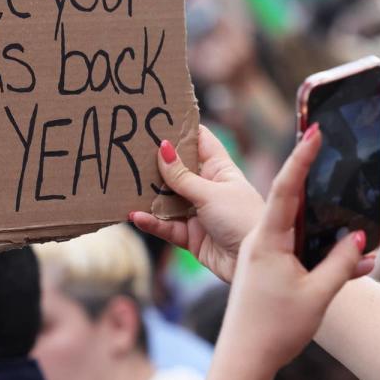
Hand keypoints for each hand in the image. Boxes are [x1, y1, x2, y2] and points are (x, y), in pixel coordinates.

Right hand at [131, 125, 263, 281]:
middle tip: (130, 150)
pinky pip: (167, 226)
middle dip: (157, 163)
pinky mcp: (190, 236)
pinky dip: (152, 221)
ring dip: (149, 194)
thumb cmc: (242, 218)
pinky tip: (136, 215)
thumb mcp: (211, 193)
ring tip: (126, 185)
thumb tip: (162, 148)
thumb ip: (182, 176)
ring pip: (168, 199)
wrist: (252, 260)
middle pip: (178, 170)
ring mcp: (198, 212)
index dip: (182, 130)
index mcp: (220, 169)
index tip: (158, 118)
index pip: (200, 142)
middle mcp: (207, 188)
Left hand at [216, 125, 375, 375]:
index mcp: (269, 241)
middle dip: (306, 172)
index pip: (287, 190)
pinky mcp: (265, 267)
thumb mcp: (317, 295)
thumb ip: (341, 263)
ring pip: (292, 224)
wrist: (245, 359)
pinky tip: (348, 255)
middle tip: (322, 142)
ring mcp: (261, 253)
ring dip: (314, 212)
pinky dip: (314, 243)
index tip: (313, 130)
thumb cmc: (275, 329)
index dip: (301, 159)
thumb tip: (358, 234)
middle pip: (287, 199)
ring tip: (338, 194)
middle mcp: (262, 241)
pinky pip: (292, 245)